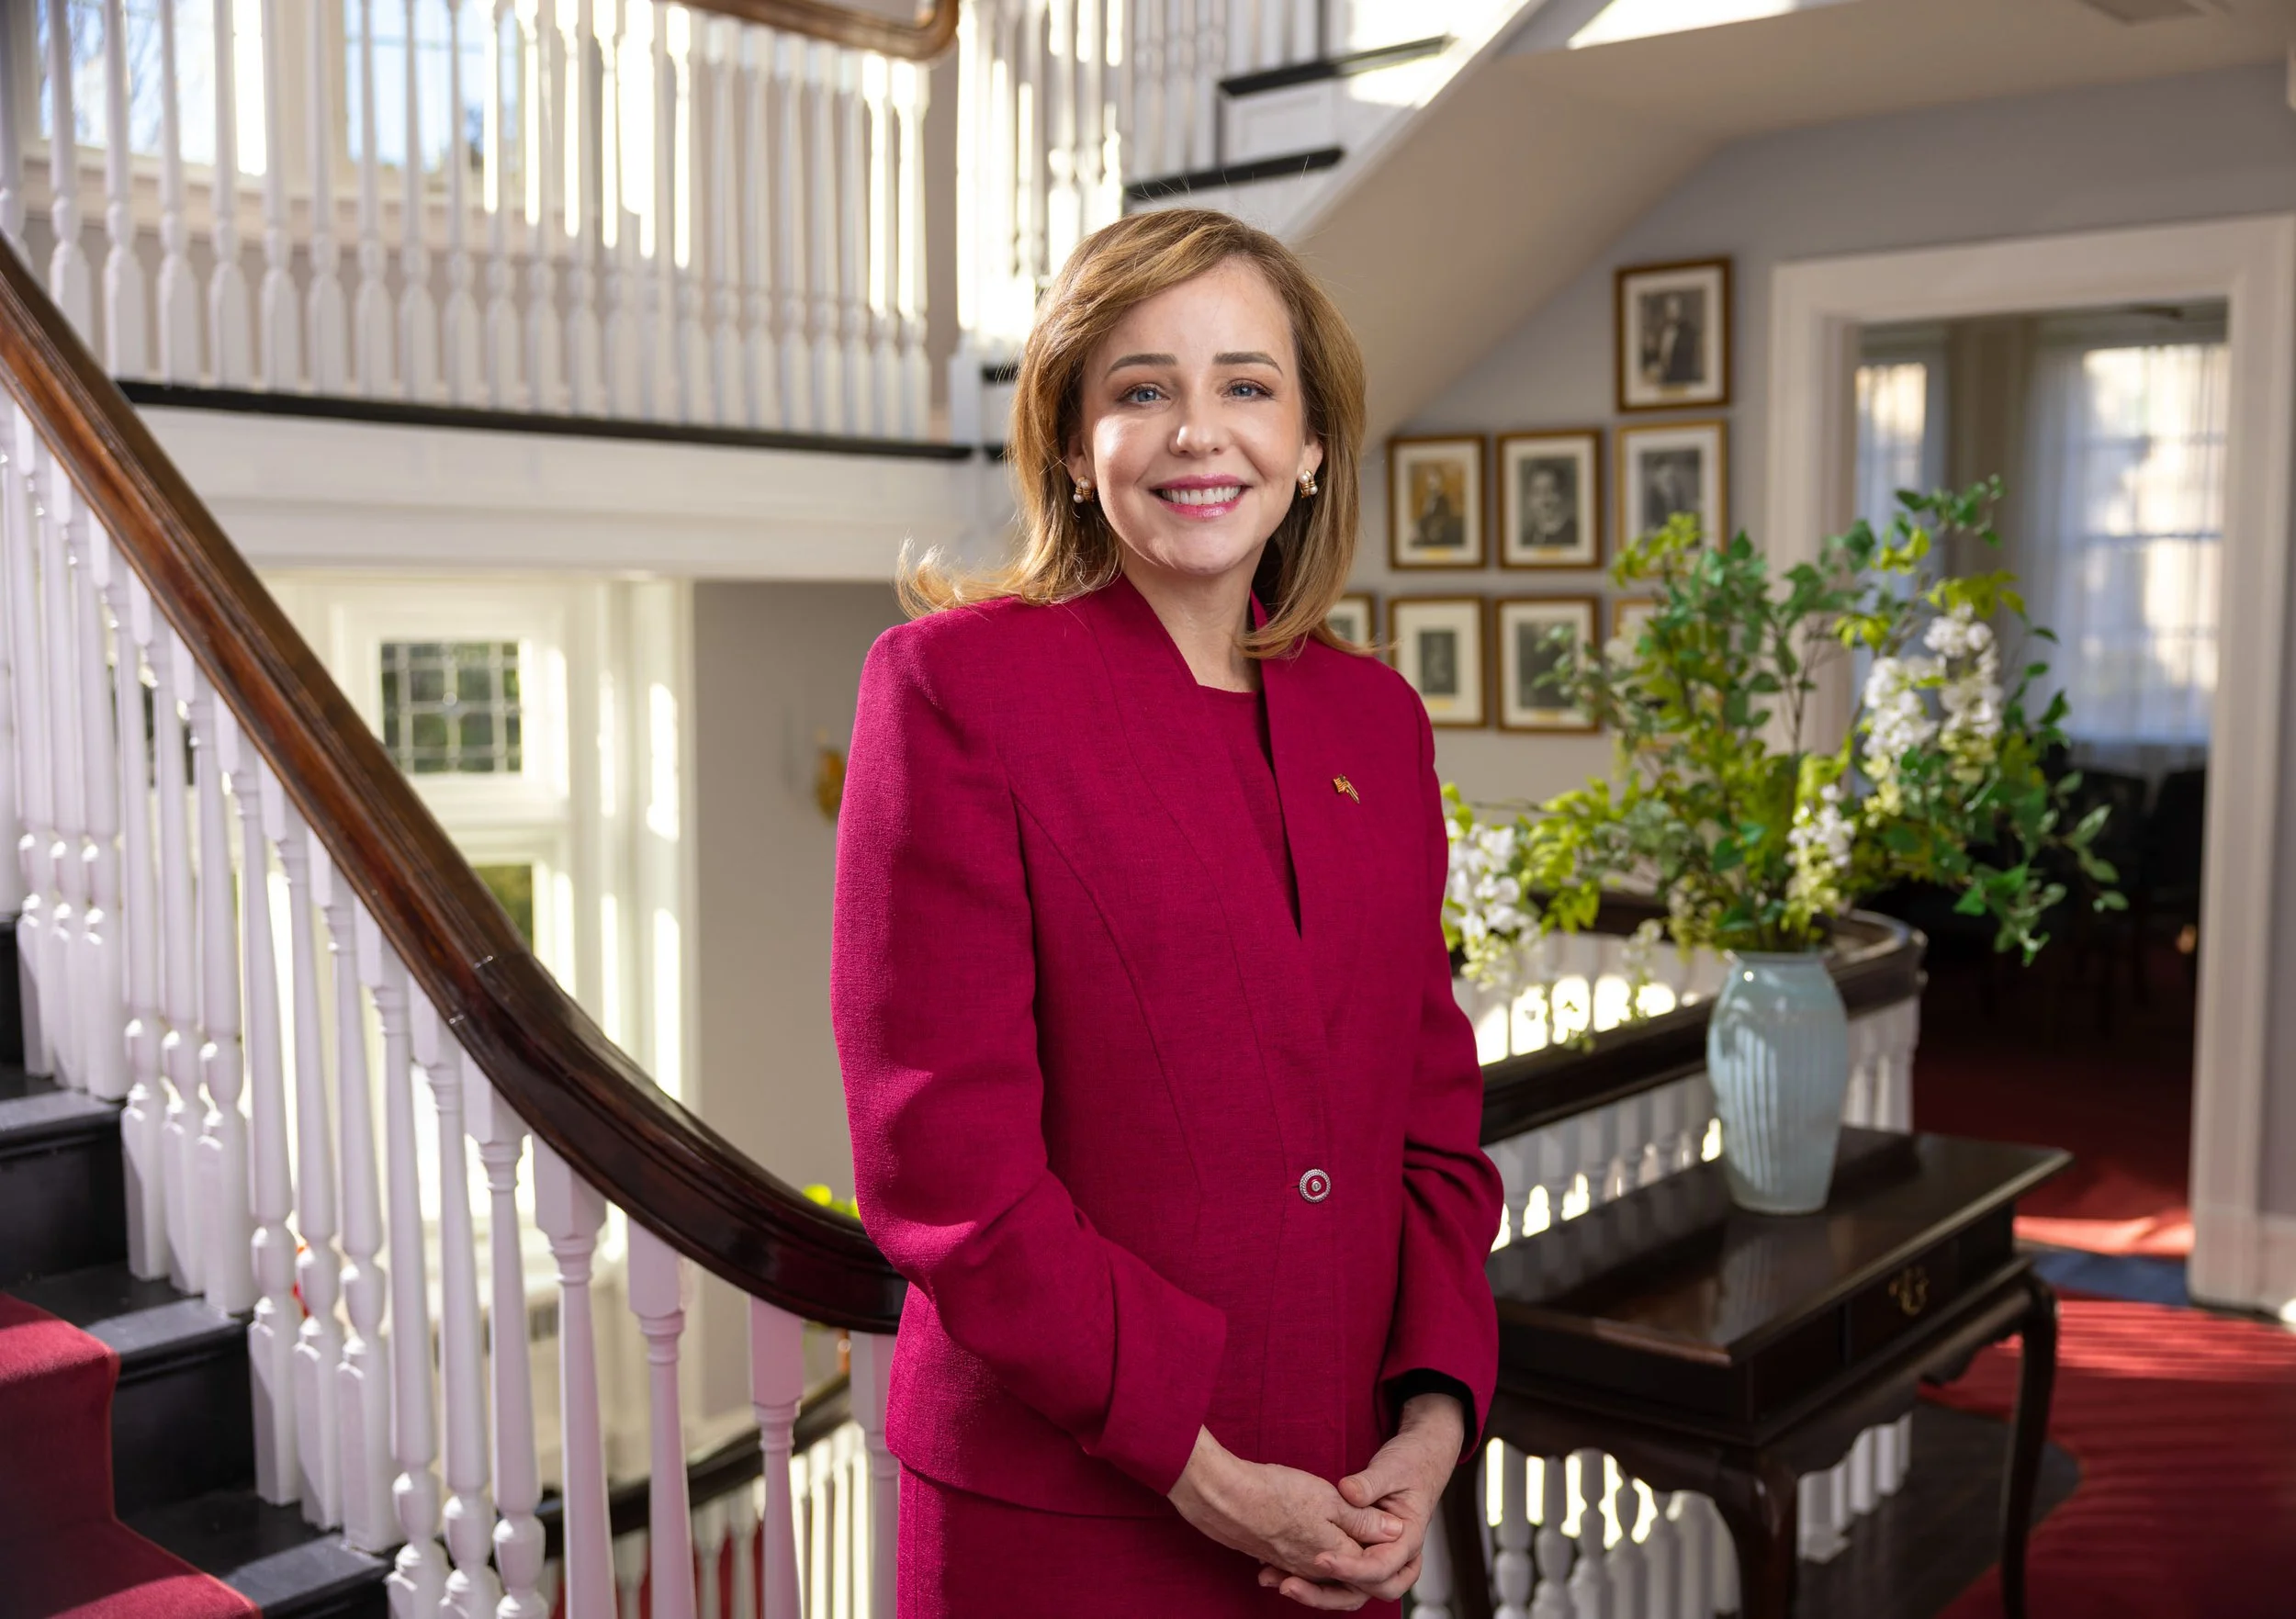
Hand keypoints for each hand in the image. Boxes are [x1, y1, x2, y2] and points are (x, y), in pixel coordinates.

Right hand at [1168, 1428, 1403, 1609]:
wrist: (1222, 1496)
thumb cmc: (1275, 1492)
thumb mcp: (1329, 1499)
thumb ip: (1362, 1520)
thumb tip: (1395, 1532)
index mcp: (1335, 1555)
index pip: (1371, 1567)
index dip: (1383, 1549)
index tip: (1386, 1524)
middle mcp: (1313, 1569)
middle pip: (1347, 1578)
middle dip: (1361, 1563)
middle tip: (1369, 1537)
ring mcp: (1289, 1565)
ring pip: (1321, 1572)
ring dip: (1334, 1561)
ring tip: (1340, 1537)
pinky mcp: (1269, 1557)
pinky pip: (1297, 1566)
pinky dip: (1308, 1557)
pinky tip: (1305, 1539)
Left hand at [1256, 1392, 1466, 1606]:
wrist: (1416, 1463)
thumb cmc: (1408, 1465)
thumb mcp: (1391, 1469)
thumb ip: (1370, 1483)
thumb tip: (1349, 1494)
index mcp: (1408, 1539)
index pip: (1382, 1566)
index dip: (1352, 1567)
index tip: (1321, 1559)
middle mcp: (1395, 1557)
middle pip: (1366, 1591)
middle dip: (1328, 1593)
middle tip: (1291, 1583)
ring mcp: (1377, 1559)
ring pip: (1350, 1592)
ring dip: (1317, 1593)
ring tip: (1281, 1583)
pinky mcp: (1359, 1555)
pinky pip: (1339, 1578)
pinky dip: (1314, 1581)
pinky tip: (1281, 1573)